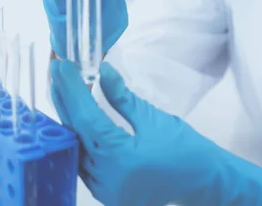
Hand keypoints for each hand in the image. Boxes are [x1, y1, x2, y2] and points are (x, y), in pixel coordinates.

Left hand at [50, 60, 261, 205]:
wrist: (204, 180)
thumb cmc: (185, 149)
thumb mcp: (154, 118)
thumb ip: (123, 97)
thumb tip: (103, 71)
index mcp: (120, 158)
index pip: (86, 119)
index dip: (71, 91)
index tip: (62, 68)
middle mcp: (106, 178)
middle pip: (76, 134)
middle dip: (65, 102)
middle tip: (57, 75)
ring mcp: (105, 190)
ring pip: (77, 149)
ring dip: (70, 120)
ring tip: (64, 92)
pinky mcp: (108, 194)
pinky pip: (85, 163)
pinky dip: (80, 139)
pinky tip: (77, 120)